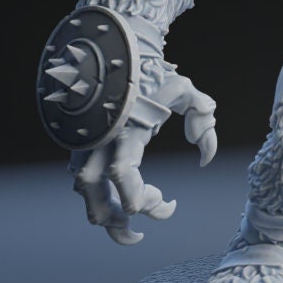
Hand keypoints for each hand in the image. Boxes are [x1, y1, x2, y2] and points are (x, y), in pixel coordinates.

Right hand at [69, 60, 216, 244]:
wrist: (110, 48)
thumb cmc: (151, 71)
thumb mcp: (184, 90)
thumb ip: (203, 120)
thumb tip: (205, 159)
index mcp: (125, 135)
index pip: (129, 185)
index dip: (150, 205)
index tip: (170, 204)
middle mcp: (99, 145)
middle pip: (97, 203)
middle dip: (117, 225)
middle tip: (137, 234)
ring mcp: (84, 144)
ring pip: (82, 193)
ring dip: (102, 212)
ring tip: (124, 221)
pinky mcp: (77, 141)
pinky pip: (79, 175)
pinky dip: (94, 191)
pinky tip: (112, 191)